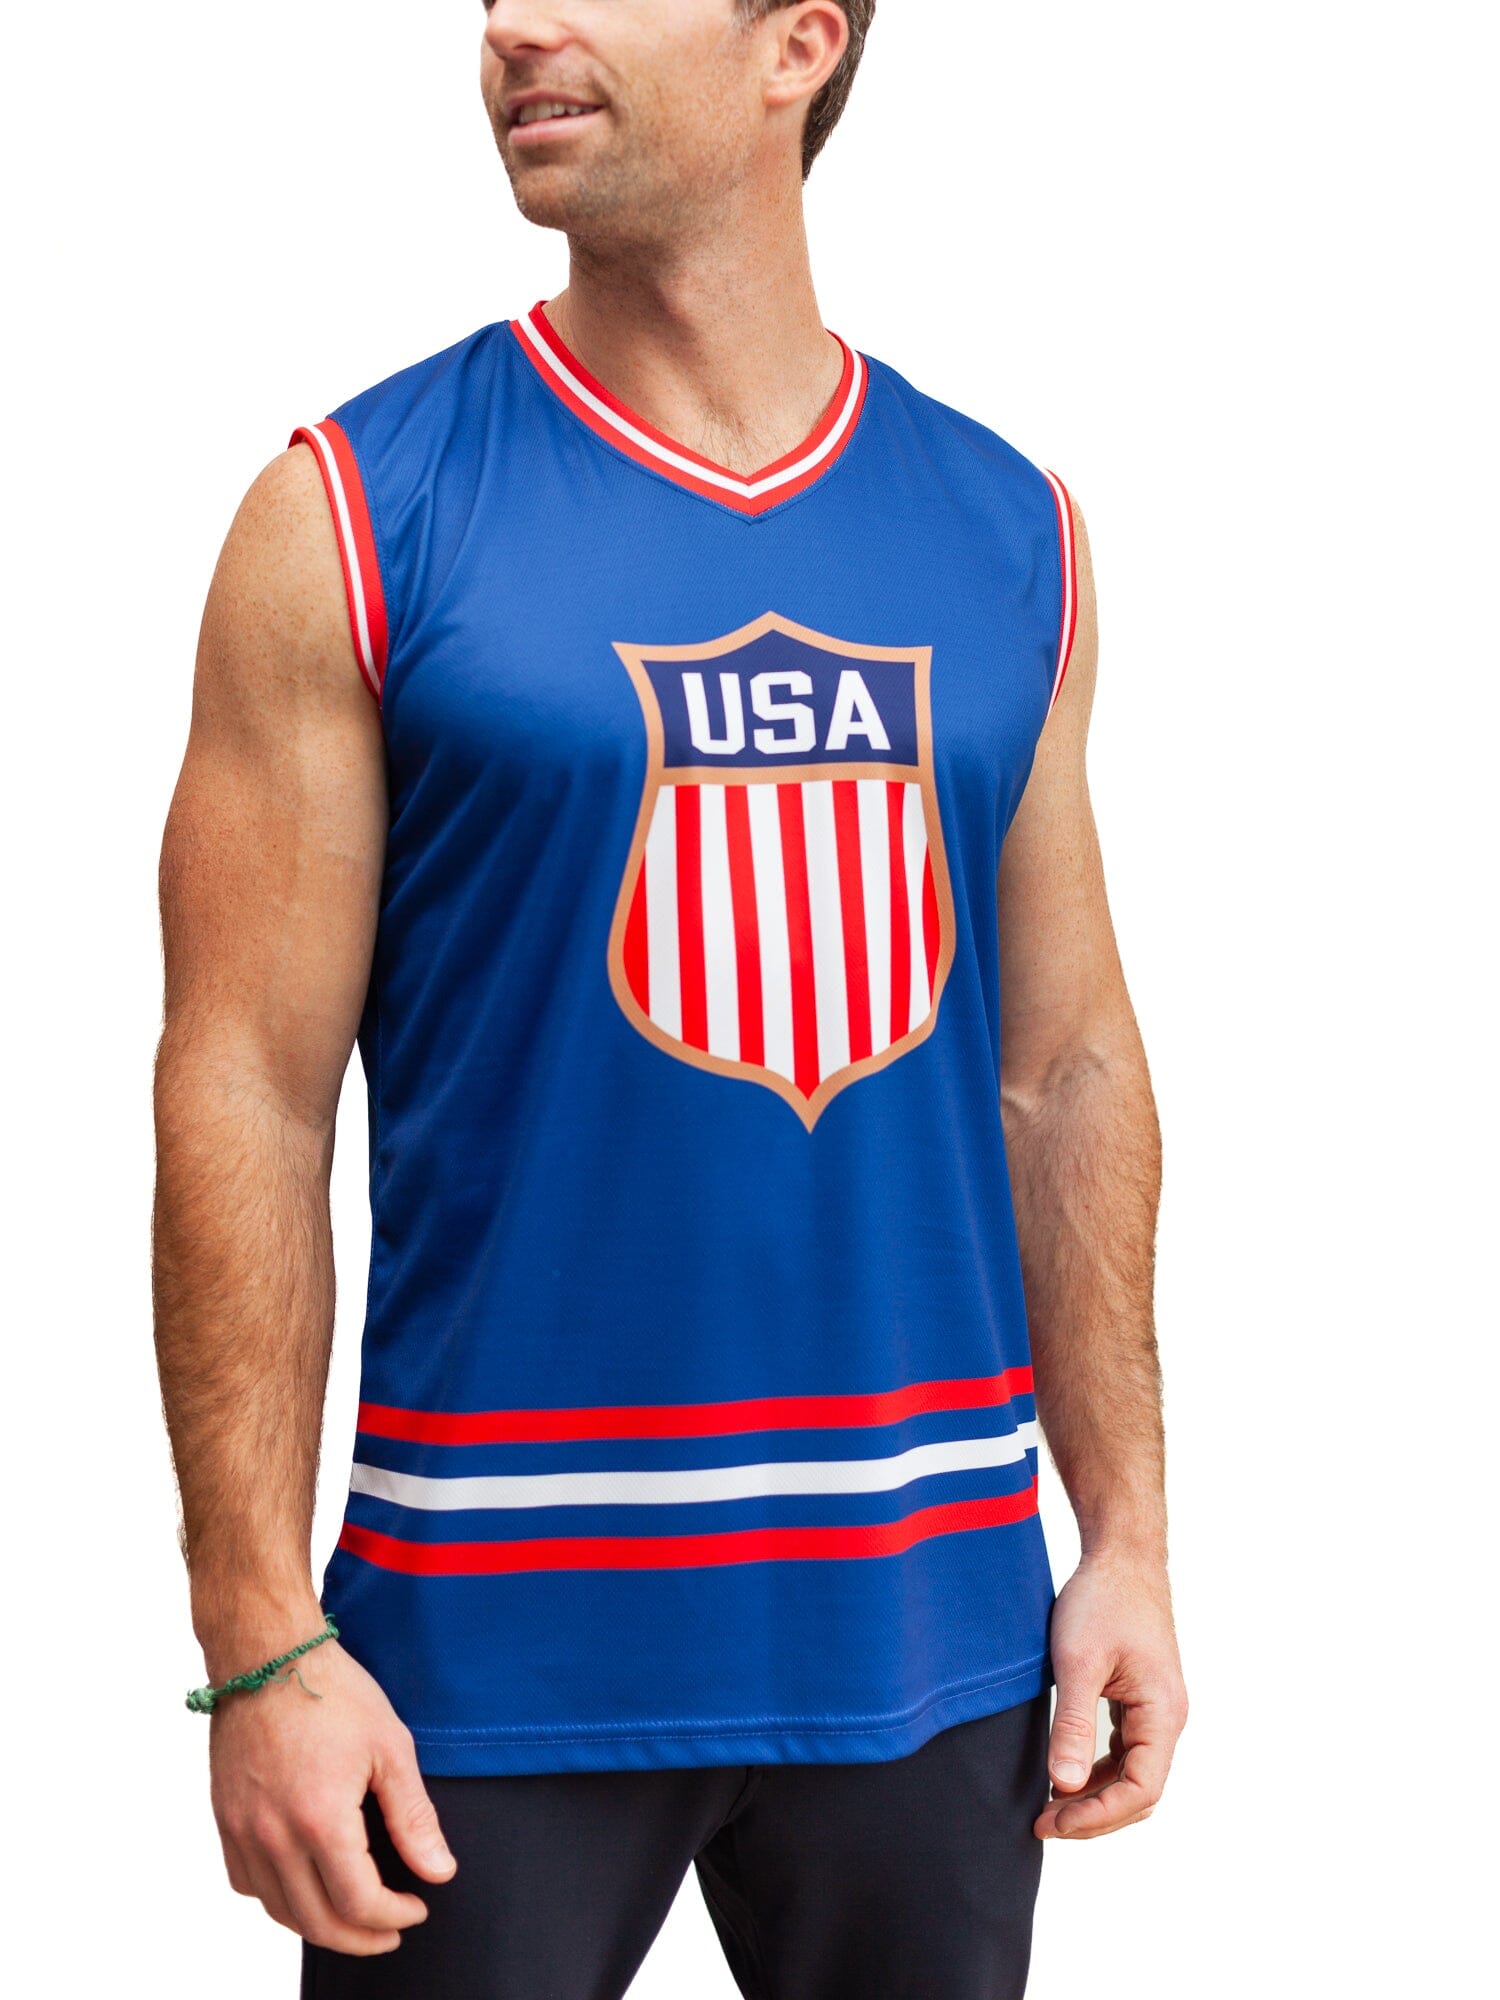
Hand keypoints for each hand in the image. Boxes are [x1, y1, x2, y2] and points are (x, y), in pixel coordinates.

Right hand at [209, 1635, 455, 1953]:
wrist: (267, 1653)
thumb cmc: (333, 1691)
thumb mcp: (390, 1747)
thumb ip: (414, 1817)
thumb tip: (438, 1871)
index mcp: (319, 1819)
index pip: (358, 1902)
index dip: (393, 1916)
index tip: (418, 1907)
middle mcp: (273, 1836)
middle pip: (316, 1921)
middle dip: (360, 1937)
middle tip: (392, 1930)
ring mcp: (242, 1830)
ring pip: (279, 1909)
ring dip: (320, 1925)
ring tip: (355, 1917)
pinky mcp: (225, 1819)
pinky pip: (247, 1883)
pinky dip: (279, 1899)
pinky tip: (305, 1886)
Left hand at [1035, 1550, 1187, 1839]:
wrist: (1120, 1555)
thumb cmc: (1101, 1600)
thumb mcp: (1078, 1661)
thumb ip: (1072, 1724)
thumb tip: (1063, 1786)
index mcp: (1163, 1714)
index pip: (1140, 1791)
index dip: (1096, 1817)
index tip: (1052, 1822)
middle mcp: (1167, 1719)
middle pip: (1139, 1792)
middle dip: (1093, 1816)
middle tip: (1042, 1824)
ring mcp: (1155, 1711)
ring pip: (1131, 1776)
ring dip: (1094, 1797)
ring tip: (1048, 1808)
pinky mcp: (1138, 1700)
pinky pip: (1124, 1752)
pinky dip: (1096, 1772)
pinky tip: (1063, 1775)